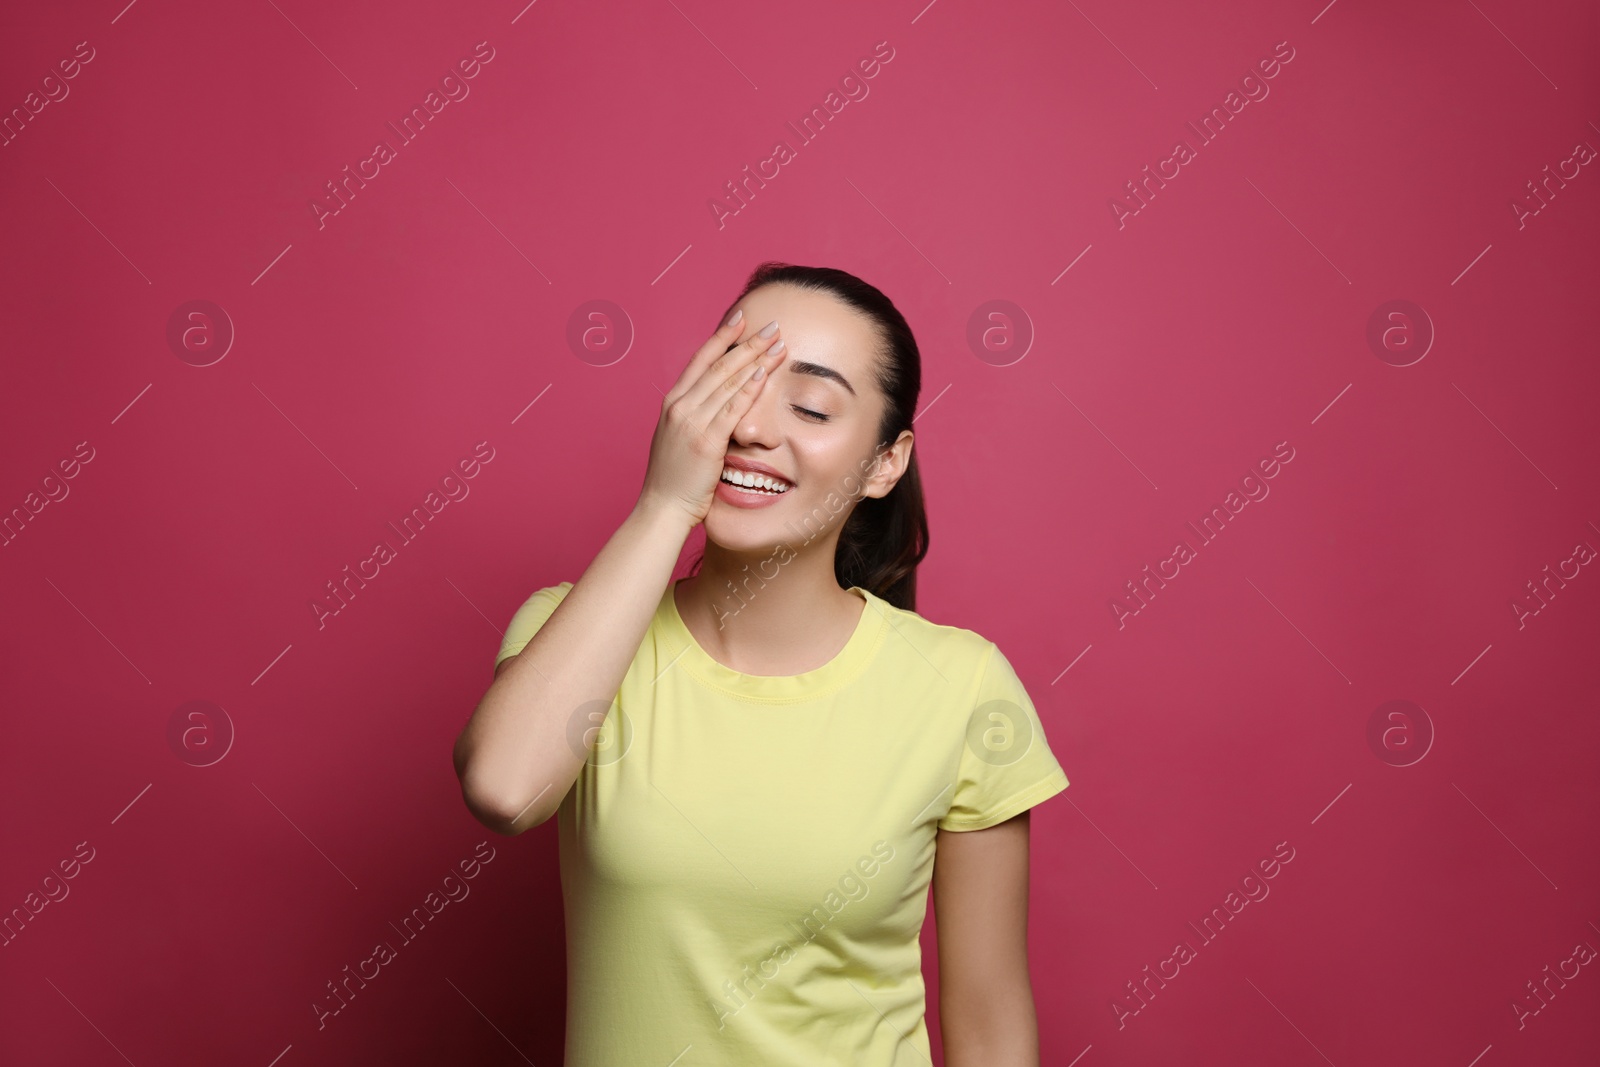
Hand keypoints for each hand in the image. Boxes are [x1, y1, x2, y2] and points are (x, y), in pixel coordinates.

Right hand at [638, 310, 787, 527]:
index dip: (722, 337)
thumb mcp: (678, 438)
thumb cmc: (673, 478)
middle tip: (772, 326)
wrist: (662, 508)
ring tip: (778, 344)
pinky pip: (732, 409)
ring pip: (727, 381)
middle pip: (718, 365)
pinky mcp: (706, 441)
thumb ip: (695, 417)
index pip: (700, 360)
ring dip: (756, 359)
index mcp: (672, 403)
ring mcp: (691, 422)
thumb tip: (716, 403)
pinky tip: (765, 374)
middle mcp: (680, 406)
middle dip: (748, 343)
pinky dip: (750, 389)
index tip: (741, 319)